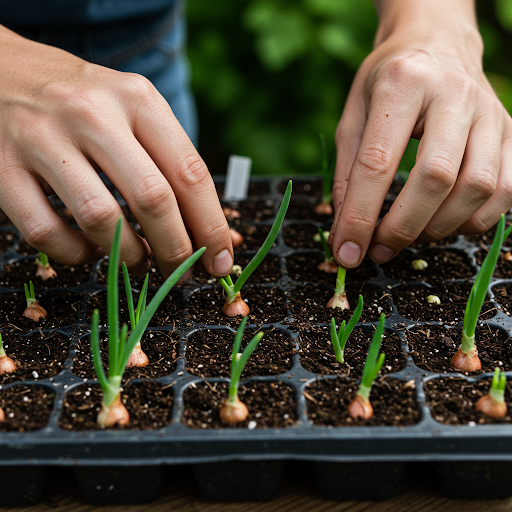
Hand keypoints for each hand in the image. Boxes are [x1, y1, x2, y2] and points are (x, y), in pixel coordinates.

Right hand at [0, 26, 232, 279]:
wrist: (0, 68)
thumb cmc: (83, 102)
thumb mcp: (132, 110)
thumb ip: (170, 161)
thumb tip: (212, 231)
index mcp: (137, 99)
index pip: (190, 173)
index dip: (212, 226)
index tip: (221, 262)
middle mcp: (92, 113)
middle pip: (152, 199)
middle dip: (177, 250)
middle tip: (184, 274)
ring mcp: (41, 138)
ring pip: (100, 218)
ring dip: (129, 256)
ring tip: (139, 264)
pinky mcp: (1, 166)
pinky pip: (45, 231)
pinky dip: (74, 255)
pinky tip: (87, 251)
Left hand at [330, 0, 511, 267]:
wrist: (437, 44)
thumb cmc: (387, 85)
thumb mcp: (353, 119)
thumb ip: (347, 176)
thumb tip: (346, 233)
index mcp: (402, 84)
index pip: (378, 162)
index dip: (360, 217)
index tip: (347, 252)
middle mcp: (453, 94)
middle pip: (435, 178)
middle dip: (402, 228)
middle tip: (378, 250)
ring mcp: (490, 113)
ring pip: (477, 187)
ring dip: (438, 227)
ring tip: (409, 234)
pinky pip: (506, 189)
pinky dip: (474, 220)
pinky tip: (444, 222)